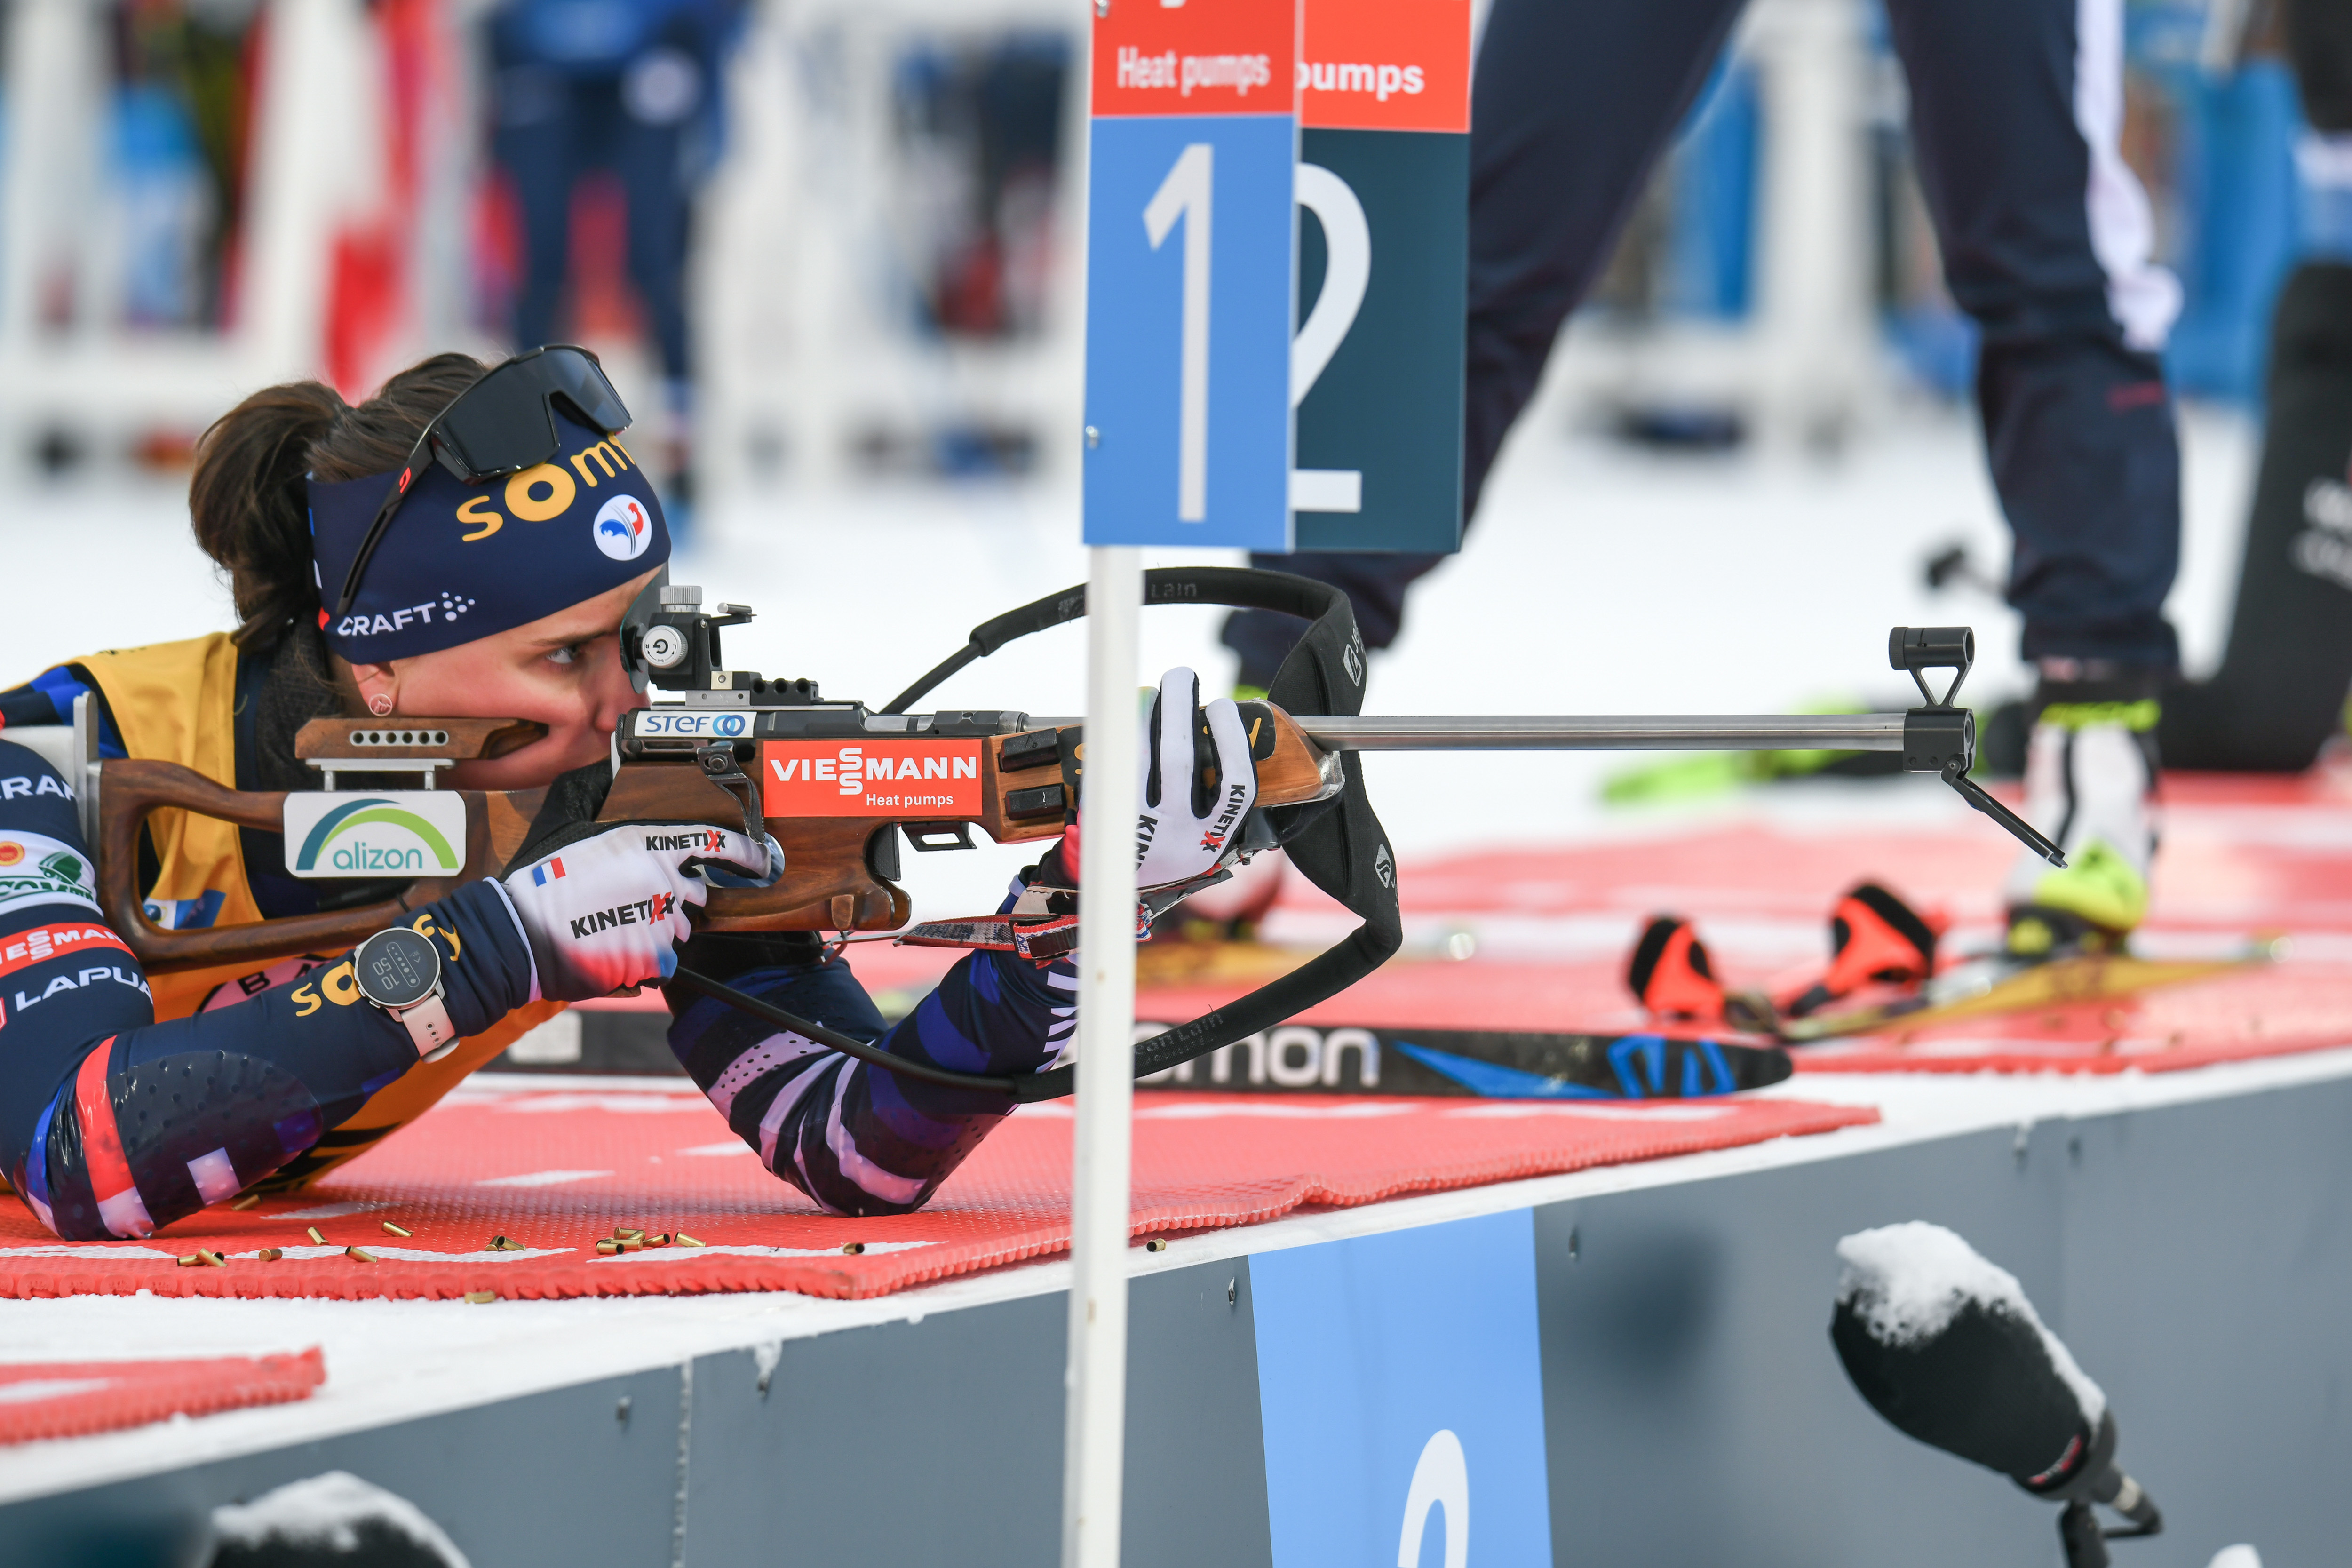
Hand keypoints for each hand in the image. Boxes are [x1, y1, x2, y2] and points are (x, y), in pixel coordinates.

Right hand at [498, 823, 766, 1000]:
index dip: (746, 853)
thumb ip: (597, 802)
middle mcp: (664, 880)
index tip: (765, 862)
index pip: (715, 842)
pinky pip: (665, 963)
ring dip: (655, 932)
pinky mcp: (655, 958)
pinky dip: (645, 962)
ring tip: (609, 928)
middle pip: (696, 894)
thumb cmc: (542, 884)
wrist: (518, 935)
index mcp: (648, 843)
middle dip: (674, 901)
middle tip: (627, 905)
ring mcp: (662, 921)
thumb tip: (604, 770)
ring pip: (678, 931)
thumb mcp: (569, 826)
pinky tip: (612, 951)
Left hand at [1134, 667, 1256, 891]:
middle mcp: (1175, 838)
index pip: (1237, 786)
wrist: (1115, 887)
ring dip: (1146, 714)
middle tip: (1181, 676)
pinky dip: (1120, 736)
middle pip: (1180, 760)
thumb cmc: (1166, 848)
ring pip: (1141, 759)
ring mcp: (1136, 829)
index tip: (1223, 707)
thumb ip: (1214, 799)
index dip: (1233, 740)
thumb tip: (1218, 729)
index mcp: (1211, 842)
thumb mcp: (1201, 836)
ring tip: (1151, 688)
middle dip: (1180, 707)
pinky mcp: (1104, 821)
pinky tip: (1124, 717)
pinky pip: (1114, 767)